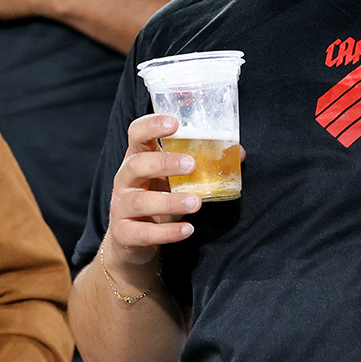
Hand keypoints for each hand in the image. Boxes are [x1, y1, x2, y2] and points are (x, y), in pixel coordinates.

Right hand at [104, 114, 201, 270]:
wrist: (131, 239)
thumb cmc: (156, 198)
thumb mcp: (174, 179)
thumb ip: (200, 165)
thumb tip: (238, 152)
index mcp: (137, 158)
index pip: (136, 134)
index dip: (151, 125)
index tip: (174, 122)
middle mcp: (125, 179)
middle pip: (137, 164)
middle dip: (163, 163)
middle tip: (192, 164)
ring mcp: (122, 206)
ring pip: (141, 201)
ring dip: (169, 202)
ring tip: (195, 203)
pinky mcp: (125, 233)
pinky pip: (144, 233)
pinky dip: (167, 232)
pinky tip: (187, 230)